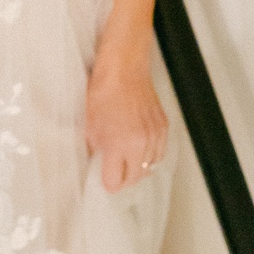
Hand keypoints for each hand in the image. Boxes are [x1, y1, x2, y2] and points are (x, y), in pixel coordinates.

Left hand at [84, 53, 168, 192]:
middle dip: (123, 179)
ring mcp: (154, 135)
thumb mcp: (90, 127)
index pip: (115, 182)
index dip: (108, 183)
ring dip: (138, 169)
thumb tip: (99, 164)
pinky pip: (159, 153)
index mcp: (119, 145)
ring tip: (127, 162)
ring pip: (150, 168)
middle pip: (134, 178)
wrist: (124, 70)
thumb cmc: (104, 92)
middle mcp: (140, 143)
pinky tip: (140, 151)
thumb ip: (96, 151)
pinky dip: (150, 156)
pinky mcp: (163, 127)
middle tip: (114, 174)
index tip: (105, 181)